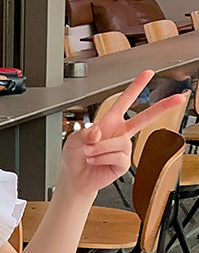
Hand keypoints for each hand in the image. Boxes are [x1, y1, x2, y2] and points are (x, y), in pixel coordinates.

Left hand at [60, 70, 186, 198]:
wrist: (75, 178)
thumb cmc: (75, 157)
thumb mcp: (74, 139)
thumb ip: (85, 132)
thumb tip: (98, 132)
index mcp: (110, 122)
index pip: (125, 101)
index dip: (136, 87)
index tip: (148, 74)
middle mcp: (120, 133)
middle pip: (145, 118)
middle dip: (162, 107)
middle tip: (179, 98)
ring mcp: (123, 148)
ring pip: (121, 142)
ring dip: (101, 148)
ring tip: (90, 153)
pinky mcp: (123, 163)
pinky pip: (118, 157)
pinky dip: (102, 158)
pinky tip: (95, 161)